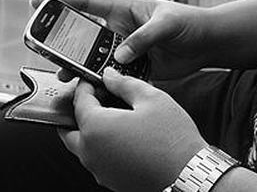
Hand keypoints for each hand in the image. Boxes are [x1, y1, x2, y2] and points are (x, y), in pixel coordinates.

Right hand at [30, 0, 212, 79]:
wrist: (208, 43)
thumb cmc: (189, 22)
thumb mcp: (167, 23)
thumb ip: (143, 38)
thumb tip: (120, 56)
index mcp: (125, 9)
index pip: (88, 3)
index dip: (62, 1)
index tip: (38, 3)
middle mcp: (121, 29)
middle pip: (85, 36)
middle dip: (65, 44)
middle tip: (47, 52)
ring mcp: (126, 49)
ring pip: (96, 59)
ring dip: (81, 68)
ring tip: (66, 77)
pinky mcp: (135, 68)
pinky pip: (113, 76)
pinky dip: (102, 84)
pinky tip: (91, 91)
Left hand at [59, 68, 205, 191]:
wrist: (187, 173)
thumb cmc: (172, 139)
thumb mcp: (151, 99)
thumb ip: (125, 84)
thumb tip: (111, 77)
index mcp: (96, 127)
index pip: (79, 101)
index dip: (86, 86)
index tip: (94, 80)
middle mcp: (90, 152)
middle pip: (69, 129)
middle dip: (78, 112)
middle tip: (95, 100)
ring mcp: (99, 169)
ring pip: (82, 147)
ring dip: (89, 130)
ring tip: (113, 117)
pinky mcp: (110, 180)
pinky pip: (97, 160)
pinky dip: (102, 146)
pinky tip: (124, 136)